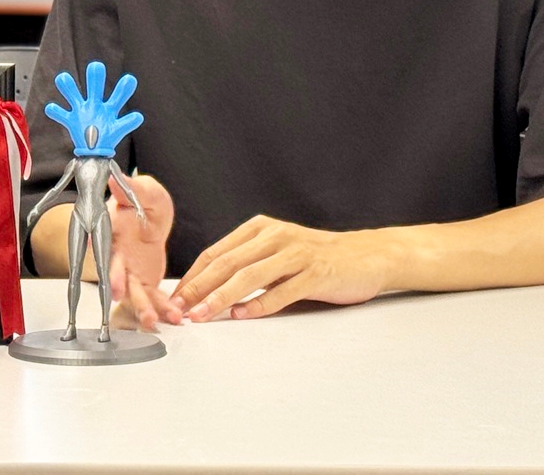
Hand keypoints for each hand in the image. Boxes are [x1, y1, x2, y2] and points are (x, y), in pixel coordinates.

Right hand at [107, 174, 181, 329]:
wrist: (147, 218)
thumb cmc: (142, 203)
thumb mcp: (145, 190)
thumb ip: (132, 188)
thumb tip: (115, 178)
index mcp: (112, 229)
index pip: (104, 242)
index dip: (104, 257)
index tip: (108, 271)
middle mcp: (117, 254)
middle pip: (116, 273)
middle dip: (121, 288)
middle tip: (125, 299)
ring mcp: (129, 271)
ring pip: (133, 292)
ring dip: (142, 307)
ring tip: (152, 321)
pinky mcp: (143, 282)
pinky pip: (153, 298)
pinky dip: (162, 308)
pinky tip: (174, 316)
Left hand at [170, 215, 391, 321]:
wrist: (367, 255)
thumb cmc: (317, 257)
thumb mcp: (277, 250)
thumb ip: (248, 262)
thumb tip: (207, 287)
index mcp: (260, 228)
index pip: (216, 253)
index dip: (193, 276)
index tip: (175, 297)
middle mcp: (275, 236)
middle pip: (227, 263)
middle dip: (199, 288)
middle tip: (179, 309)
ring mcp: (296, 254)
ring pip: (249, 276)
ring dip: (222, 297)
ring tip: (203, 314)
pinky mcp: (315, 273)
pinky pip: (281, 291)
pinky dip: (259, 305)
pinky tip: (242, 315)